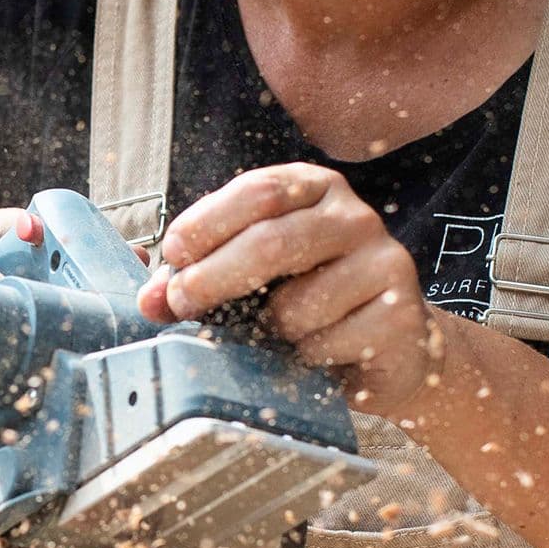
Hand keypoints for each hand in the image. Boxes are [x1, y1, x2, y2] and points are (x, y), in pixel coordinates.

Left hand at [136, 163, 442, 415]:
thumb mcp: (250, 277)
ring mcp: (384, 261)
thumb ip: (196, 278)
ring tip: (274, 336)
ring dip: (267, 331)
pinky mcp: (401, 313)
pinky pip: (326, 344)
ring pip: (297, 305)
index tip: (173, 257)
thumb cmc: (307, 300)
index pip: (256, 191)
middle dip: (214, 278)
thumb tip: (147, 300)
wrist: (392, 348)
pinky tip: (314, 354)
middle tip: (180, 304)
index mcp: (311, 189)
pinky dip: (303, 358)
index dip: (206, 224)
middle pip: (271, 242)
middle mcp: (352, 215)